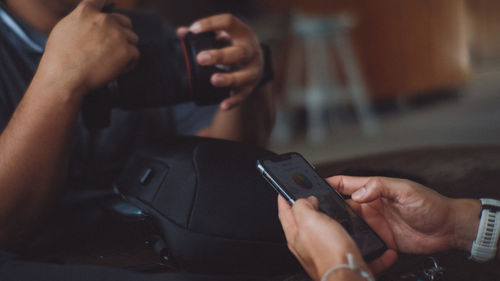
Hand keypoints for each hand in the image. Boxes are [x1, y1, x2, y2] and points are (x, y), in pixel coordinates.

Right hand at [37, 0, 138, 94]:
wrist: (64, 77)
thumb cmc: (59, 58)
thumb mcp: (64, 28)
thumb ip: (82, 21)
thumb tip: (93, 23)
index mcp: (87, 11)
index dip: (110, 3)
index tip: (113, 8)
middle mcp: (105, 19)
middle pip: (125, 22)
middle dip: (122, 34)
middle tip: (113, 49)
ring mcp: (117, 34)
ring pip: (132, 39)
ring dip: (125, 50)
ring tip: (111, 62)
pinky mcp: (127, 50)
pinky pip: (135, 55)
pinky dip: (128, 63)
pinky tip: (115, 70)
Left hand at [178, 14, 263, 109]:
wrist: (257, 61)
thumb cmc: (234, 45)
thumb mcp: (224, 35)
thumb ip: (205, 33)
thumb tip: (181, 32)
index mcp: (242, 33)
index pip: (229, 22)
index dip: (212, 24)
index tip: (194, 30)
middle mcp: (251, 51)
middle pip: (239, 52)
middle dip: (220, 56)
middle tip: (200, 58)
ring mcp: (253, 69)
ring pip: (244, 76)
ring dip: (229, 79)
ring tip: (213, 80)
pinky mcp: (251, 86)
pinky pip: (243, 95)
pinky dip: (234, 100)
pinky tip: (223, 104)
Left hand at [278, 196, 375, 280]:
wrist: (348, 273)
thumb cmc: (329, 253)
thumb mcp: (310, 220)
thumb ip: (303, 206)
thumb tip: (306, 200)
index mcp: (293, 233)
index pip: (283, 211)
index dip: (283, 198)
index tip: (283, 190)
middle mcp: (302, 243)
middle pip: (298, 220)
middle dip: (301, 206)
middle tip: (305, 195)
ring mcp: (316, 250)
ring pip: (313, 228)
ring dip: (318, 216)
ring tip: (322, 207)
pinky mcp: (331, 254)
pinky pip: (327, 236)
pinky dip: (331, 227)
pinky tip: (337, 225)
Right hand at [327, 176, 481, 254]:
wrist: (448, 229)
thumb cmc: (431, 205)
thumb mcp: (405, 190)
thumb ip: (380, 187)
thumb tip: (357, 193)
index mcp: (373, 190)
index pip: (345, 183)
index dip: (329, 182)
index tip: (311, 184)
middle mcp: (370, 206)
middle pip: (341, 205)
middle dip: (328, 207)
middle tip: (315, 212)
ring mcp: (374, 223)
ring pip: (348, 224)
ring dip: (339, 226)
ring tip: (328, 229)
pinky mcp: (380, 239)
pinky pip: (361, 240)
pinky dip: (353, 242)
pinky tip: (347, 243)